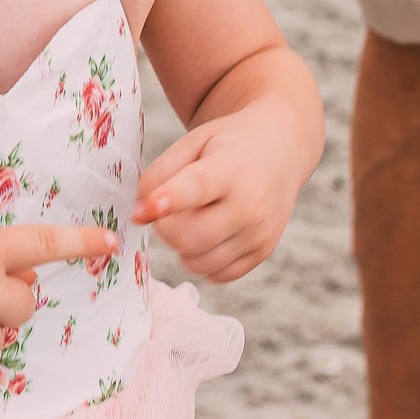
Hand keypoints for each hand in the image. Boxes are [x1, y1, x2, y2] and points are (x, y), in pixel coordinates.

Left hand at [132, 105, 303, 282]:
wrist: (280, 150)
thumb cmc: (227, 146)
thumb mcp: (192, 143)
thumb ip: (159, 174)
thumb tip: (139, 215)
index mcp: (230, 169)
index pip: (198, 187)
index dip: (170, 199)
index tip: (150, 206)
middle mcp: (250, 205)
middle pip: (191, 237)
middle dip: (165, 229)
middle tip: (167, 212)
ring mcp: (259, 233)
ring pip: (199, 263)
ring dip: (182, 247)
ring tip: (191, 220)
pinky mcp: (262, 252)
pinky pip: (217, 275)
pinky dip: (203, 261)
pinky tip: (208, 235)